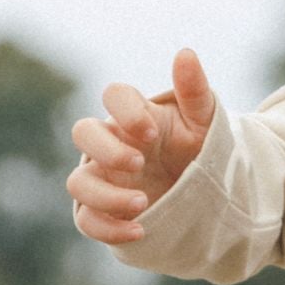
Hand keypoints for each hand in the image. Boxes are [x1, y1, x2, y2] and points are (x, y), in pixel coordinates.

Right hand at [66, 49, 216, 243]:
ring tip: (143, 204)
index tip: (152, 132)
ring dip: (106, 195)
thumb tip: (185, 53)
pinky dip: (107, 228)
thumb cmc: (199, 146)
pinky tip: (140, 231)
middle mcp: (111, 143)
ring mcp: (102, 178)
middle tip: (140, 162)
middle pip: (83, 133)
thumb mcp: (205, 120)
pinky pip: (87, 220)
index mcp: (134, 114)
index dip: (126, 110)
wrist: (205, 191)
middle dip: (107, 149)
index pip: (114, 94)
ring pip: (78, 182)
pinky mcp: (102, 211)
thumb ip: (194, 90)